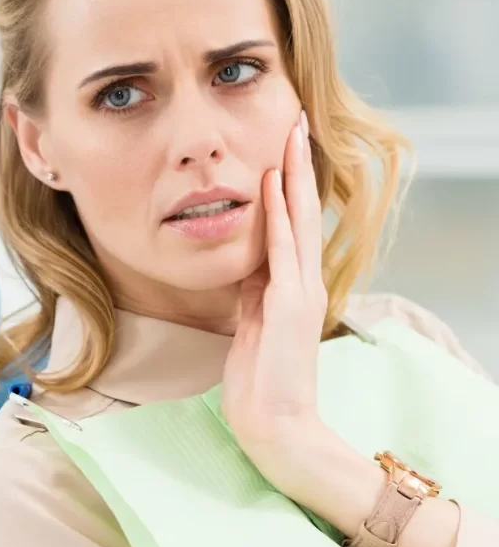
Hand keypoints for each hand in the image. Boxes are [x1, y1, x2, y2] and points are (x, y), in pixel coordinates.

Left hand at [222, 110, 329, 480]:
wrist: (275, 424)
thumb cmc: (261, 381)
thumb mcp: (251, 324)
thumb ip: (251, 291)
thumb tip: (243, 262)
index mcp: (290, 287)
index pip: (291, 224)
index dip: (286, 184)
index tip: (281, 146)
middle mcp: (301, 283)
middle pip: (302, 212)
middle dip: (296, 166)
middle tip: (295, 122)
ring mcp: (299, 293)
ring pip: (298, 223)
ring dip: (292, 178)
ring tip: (291, 137)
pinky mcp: (290, 308)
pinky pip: (282, 254)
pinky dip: (279, 219)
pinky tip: (274, 188)